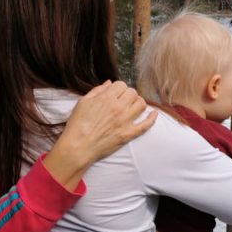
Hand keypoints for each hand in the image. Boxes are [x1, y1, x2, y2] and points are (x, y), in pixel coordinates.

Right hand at [43, 81, 157, 189]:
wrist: (78, 147)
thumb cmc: (77, 125)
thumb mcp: (83, 102)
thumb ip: (97, 91)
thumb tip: (109, 83)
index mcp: (106, 98)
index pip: (121, 84)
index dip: (118, 88)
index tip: (116, 94)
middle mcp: (118, 108)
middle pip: (133, 93)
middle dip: (128, 94)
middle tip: (124, 100)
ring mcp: (125, 121)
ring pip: (141, 104)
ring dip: (139, 102)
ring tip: (134, 105)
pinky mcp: (128, 134)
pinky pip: (146, 125)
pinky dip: (152, 119)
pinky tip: (153, 114)